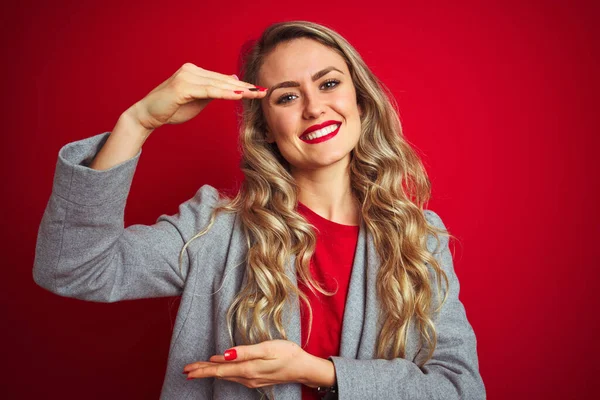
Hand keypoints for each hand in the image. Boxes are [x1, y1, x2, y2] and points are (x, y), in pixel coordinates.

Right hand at [130, 63, 267, 130]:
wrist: (147, 115)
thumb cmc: (172, 109)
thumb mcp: (198, 101)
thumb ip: (214, 91)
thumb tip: (233, 82)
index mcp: (195, 72)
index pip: (222, 79)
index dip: (241, 85)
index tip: (258, 90)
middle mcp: (191, 70)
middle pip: (223, 80)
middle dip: (245, 87)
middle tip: (263, 91)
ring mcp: (187, 76)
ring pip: (218, 85)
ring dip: (239, 90)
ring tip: (255, 94)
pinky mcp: (183, 87)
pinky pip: (209, 91)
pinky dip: (225, 93)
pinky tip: (239, 95)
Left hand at [183, 340, 333, 388]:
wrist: (304, 368)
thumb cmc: (287, 354)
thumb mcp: (267, 348)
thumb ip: (245, 351)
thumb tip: (224, 354)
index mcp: (247, 368)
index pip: (219, 370)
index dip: (202, 369)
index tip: (187, 370)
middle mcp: (247, 377)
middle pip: (220, 375)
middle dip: (202, 372)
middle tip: (186, 371)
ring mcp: (252, 380)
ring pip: (227, 376)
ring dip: (211, 373)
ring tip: (199, 370)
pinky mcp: (257, 379)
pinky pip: (235, 377)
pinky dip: (224, 373)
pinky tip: (222, 371)